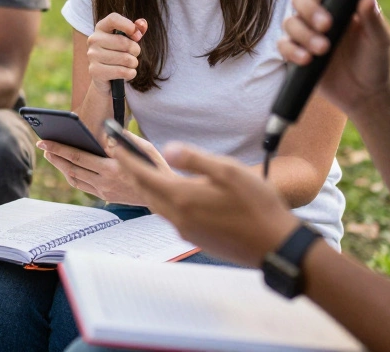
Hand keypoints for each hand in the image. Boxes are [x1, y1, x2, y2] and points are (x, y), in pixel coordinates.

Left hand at [38, 131, 166, 205]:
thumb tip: (103, 136)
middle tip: (42, 144)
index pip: (78, 157)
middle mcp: (105, 182)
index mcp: (113, 169)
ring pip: (75, 179)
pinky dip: (72, 175)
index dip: (59, 148)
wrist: (165, 195)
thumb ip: (122, 140)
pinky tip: (67, 166)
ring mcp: (105, 192)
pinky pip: (83, 185)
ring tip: (51, 154)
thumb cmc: (155, 165)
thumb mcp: (144, 147)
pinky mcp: (106, 197)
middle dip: (55, 155)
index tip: (45, 141)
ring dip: (60, 166)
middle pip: (72, 168)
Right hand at [86, 14, 147, 94]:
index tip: (137, 36)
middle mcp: (94, 40)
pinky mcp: (95, 71)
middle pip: (124, 42)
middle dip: (136, 51)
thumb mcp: (127, 40)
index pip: (113, 19)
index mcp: (101, 28)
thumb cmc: (118, 54)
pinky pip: (122, 71)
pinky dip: (130, 73)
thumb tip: (142, 24)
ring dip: (133, 64)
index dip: (128, 26)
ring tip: (128, 65)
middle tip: (133, 55)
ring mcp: (92, 55)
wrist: (105, 78)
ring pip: (125, 59)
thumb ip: (136, 30)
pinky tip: (126, 73)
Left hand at [111, 141, 299, 266]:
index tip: (114, 145)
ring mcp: (185, 230)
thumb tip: (167, 149)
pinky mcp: (195, 238)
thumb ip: (194, 159)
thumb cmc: (257, 206)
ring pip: (155, 205)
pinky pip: (169, 216)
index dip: (127, 158)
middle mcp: (178, 217)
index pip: (143, 175)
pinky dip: (161, 200)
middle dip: (131, 171)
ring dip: (145, 187)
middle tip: (121, 155)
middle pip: (144, 191)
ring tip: (141, 171)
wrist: (275, 245)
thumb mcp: (229, 171)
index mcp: (182, 197)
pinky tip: (170, 193)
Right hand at [277, 0, 389, 117]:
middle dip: (310, 10)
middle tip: (327, 26)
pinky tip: (307, 59)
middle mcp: (320, 14)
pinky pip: (283, 45)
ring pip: (290, 22)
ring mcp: (306, 34)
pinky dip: (292, 50)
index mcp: (340, 4)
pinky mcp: (296, 53)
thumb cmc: (375, 61)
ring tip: (323, 49)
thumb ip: (373, 19)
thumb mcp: (380, 40)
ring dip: (304, 34)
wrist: (365, 94)